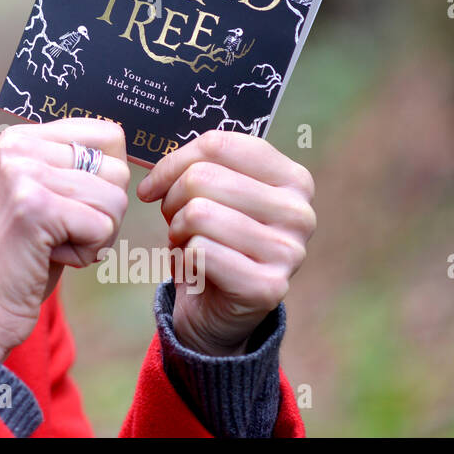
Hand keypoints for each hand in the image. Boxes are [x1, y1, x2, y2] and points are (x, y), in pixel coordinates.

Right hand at [0, 119, 130, 362]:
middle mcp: (18, 146)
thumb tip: (120, 138)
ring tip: (51, 246)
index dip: (107, 182)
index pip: (108, 135)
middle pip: (117, 169)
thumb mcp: (46, 195)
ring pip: (115, 199)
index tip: (68, 208)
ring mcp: (23, 173)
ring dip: (95, 236)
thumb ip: (74, 165)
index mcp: (20, 137)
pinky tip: (49, 258)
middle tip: (58, 233)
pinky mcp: (34, 206)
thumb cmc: (23, 257)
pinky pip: (102, 226)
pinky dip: (87, 253)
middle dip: (103, 213)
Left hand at [137, 130, 315, 356]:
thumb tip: (155, 159)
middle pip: (202, 177)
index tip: (154, 186)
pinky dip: (185, 259)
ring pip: (199, 213)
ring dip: (178, 232)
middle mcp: (300, 212)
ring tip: (190, 244)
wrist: (217, 309)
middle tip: (178, 224)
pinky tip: (199, 270)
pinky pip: (201, 251)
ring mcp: (290, 251)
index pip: (218, 144)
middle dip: (172, 202)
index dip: (173, 162)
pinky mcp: (270, 287)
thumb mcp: (210, 193)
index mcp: (292, 178)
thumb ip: (198, 164)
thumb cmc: (211, 239)